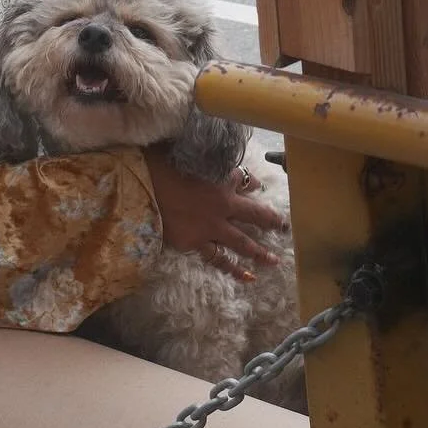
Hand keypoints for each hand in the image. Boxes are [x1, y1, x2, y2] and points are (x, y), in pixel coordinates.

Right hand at [145, 147, 287, 281]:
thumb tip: (208, 149)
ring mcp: (211, 227)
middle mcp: (222, 206)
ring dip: (259, 252)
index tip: (259, 186)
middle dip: (271, 222)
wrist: (142, 187)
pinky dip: (232, 268)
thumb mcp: (186, 154)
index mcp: (221, 181)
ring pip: (242, 242)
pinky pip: (218, 259)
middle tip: (284, 228)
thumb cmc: (161, 165)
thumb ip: (203, 156)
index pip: (244, 180)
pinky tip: (247, 277)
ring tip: (273, 261)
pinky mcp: (196, 243)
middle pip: (254, 215)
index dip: (252, 184)